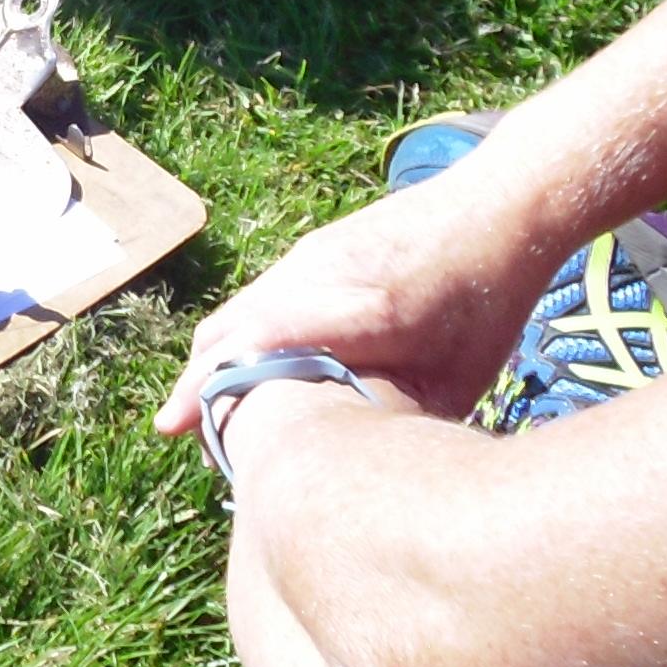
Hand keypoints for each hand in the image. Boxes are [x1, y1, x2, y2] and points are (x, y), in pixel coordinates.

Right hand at [155, 145, 569, 444]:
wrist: (497, 208)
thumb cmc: (486, 304)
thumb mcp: (457, 381)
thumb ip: (396, 414)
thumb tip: (351, 458)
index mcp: (359, 310)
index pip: (254, 345)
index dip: (205, 388)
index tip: (169, 426)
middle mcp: (317, 275)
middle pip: (226, 328)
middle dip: (198, 384)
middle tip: (194, 437)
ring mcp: (309, 256)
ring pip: (238, 312)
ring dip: (218, 361)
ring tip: (217, 413)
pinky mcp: (314, 249)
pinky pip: (260, 298)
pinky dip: (243, 338)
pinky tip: (254, 372)